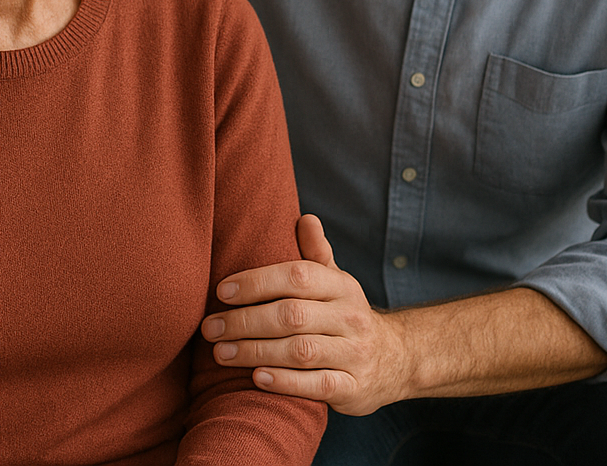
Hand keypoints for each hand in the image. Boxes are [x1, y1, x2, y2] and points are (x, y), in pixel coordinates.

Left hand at [200, 214, 413, 414]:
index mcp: (341, 286)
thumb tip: (305, 218)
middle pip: (292, 315)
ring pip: (301, 351)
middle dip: (245, 321)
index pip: (297, 276)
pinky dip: (286, 382)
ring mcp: (354, 354)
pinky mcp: (353, 388)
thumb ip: (316, 254)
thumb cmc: (347, 315)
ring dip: (255, 352)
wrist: (397, 359)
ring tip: (220, 353)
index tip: (221, 291)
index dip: (257, 281)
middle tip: (209, 328)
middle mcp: (350, 317)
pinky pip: (318, 385)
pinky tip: (257, 378)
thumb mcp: (337, 282)